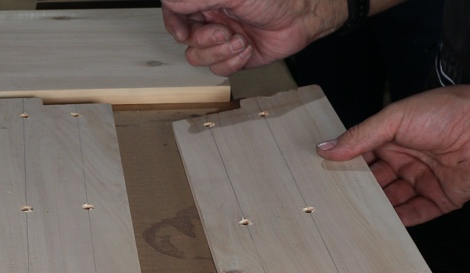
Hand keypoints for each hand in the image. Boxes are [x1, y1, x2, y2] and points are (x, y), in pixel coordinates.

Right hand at [161, 0, 345, 75]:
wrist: (301, 19)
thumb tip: (169, 1)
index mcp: (207, 1)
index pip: (176, 13)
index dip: (174, 24)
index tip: (182, 33)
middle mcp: (212, 19)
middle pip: (187, 39)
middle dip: (205, 41)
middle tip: (225, 32)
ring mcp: (221, 40)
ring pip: (199, 57)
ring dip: (220, 53)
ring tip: (240, 40)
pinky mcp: (233, 58)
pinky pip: (218, 69)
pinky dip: (232, 62)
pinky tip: (247, 49)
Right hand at [316, 81, 469, 225]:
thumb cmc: (449, 112)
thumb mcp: (395, 119)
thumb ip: (360, 137)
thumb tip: (326, 148)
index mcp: (394, 139)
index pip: (363, 158)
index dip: (345, 168)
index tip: (323, 179)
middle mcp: (407, 161)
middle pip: (375, 183)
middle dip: (358, 192)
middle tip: (335, 203)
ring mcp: (424, 181)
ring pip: (392, 201)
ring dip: (376, 209)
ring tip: (353, 218)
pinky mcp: (440, 199)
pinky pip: (415, 214)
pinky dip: (399, 221)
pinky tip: (381, 226)